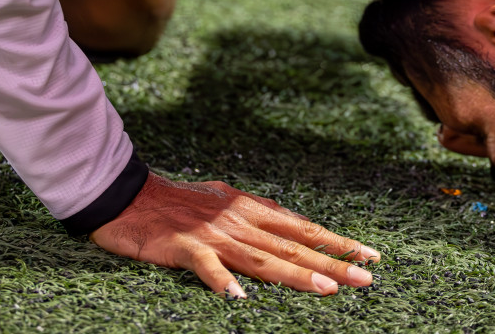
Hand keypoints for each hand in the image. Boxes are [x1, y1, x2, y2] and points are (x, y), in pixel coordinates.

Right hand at [89, 171, 379, 297]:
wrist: (126, 195)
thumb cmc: (174, 201)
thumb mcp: (221, 199)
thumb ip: (253, 211)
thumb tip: (284, 219)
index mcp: (249, 208)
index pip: (302, 227)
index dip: (337, 241)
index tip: (369, 253)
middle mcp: (238, 220)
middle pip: (293, 246)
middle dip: (333, 262)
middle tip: (366, 277)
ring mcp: (213, 234)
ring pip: (263, 258)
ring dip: (296, 275)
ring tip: (327, 289)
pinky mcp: (185, 247)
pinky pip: (207, 268)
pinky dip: (223, 282)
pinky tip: (240, 299)